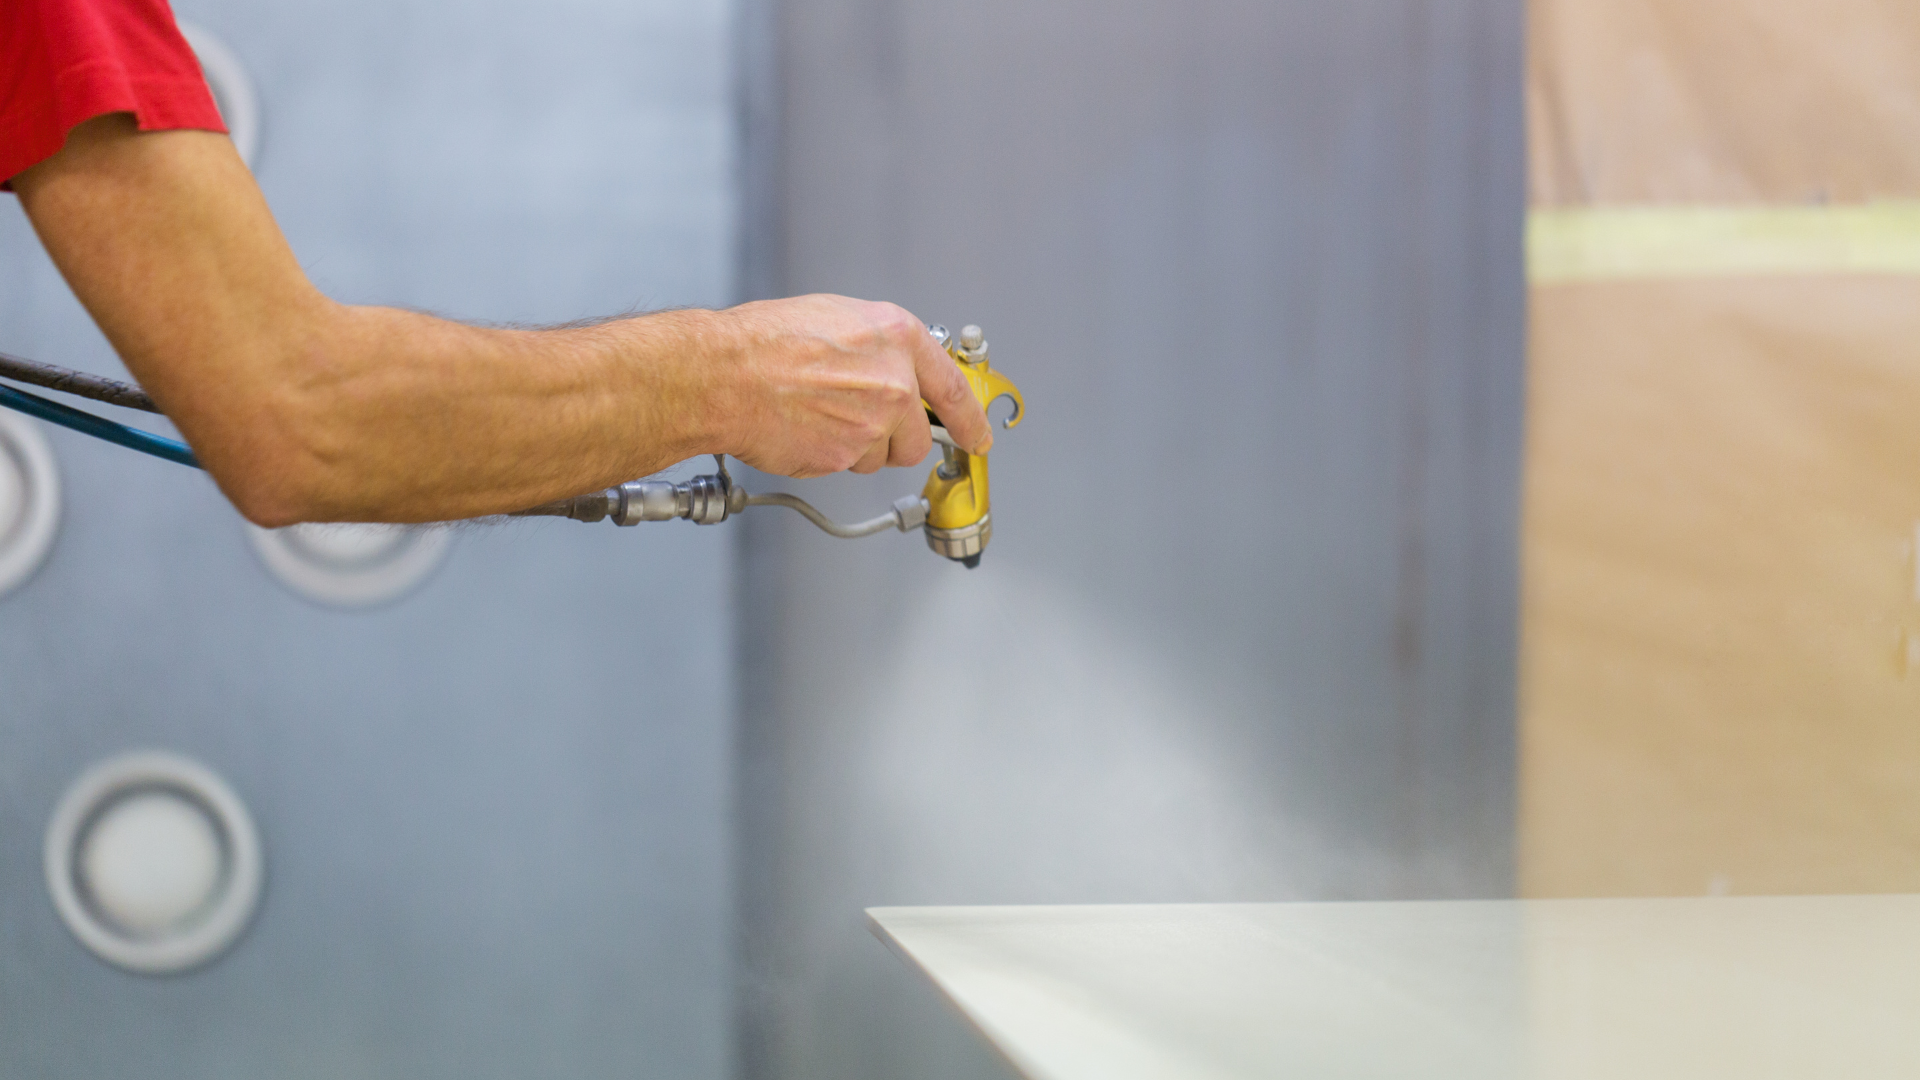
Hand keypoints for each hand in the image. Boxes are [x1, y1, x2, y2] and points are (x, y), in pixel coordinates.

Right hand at [718, 294, 993, 477]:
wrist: (726, 374)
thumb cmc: (766, 340)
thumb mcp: (838, 318)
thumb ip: (879, 347)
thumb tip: (894, 368)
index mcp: (898, 338)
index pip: (954, 388)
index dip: (970, 419)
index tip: (977, 435)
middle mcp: (895, 382)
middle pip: (918, 437)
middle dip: (894, 439)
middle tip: (858, 423)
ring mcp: (874, 424)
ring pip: (880, 456)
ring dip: (856, 447)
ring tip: (817, 416)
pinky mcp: (846, 456)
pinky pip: (847, 466)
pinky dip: (827, 456)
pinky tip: (803, 429)